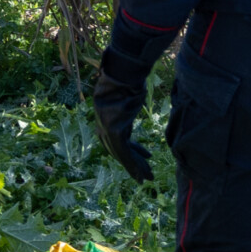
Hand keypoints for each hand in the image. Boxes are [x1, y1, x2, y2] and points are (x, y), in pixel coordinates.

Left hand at [93, 53, 154, 182]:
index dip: (132, 150)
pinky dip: (133, 164)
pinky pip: (124, 153)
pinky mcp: (114, 131)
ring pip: (121, 155)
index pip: (117, 140)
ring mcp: (107, 128)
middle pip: (118, 151)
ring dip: (135, 168)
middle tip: (143, 175)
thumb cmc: (128, 77)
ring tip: (146, 178)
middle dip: (133, 163)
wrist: (123, 73)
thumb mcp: (129, 90)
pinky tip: (141, 173)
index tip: (145, 155)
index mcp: (105, 116)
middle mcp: (103, 125)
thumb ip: (130, 97)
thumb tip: (136, 87)